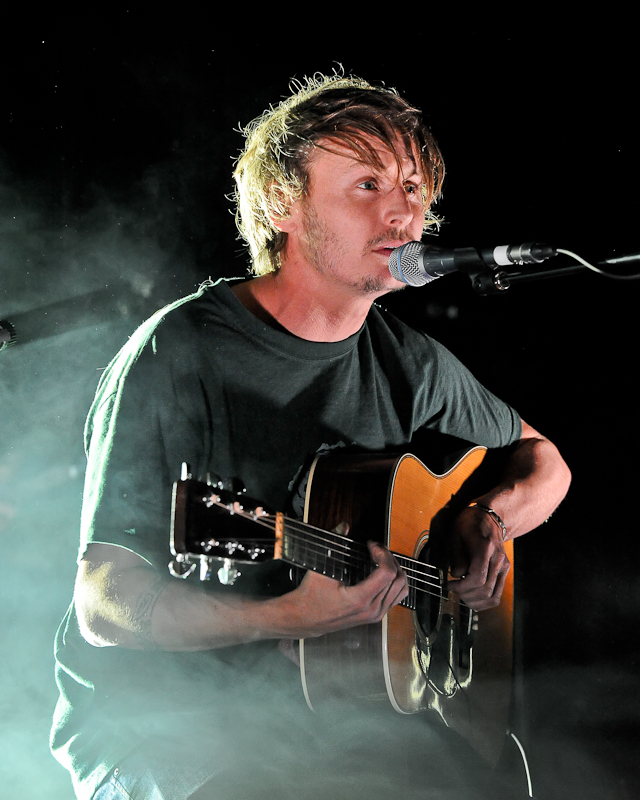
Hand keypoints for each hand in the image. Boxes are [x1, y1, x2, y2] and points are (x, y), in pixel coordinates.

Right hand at [283, 541, 408, 637]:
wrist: (307, 619)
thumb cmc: (312, 596)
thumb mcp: (320, 570)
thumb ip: (334, 546)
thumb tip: (344, 526)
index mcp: (360, 599)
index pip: (387, 573)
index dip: (383, 554)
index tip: (372, 545)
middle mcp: (372, 609)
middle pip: (398, 579)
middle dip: (389, 558)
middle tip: (376, 549)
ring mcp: (375, 615)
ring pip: (401, 589)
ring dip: (395, 569)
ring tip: (382, 558)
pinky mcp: (376, 616)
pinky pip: (397, 597)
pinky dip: (395, 581)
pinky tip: (383, 571)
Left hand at [446, 505, 509, 610]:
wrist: (489, 518)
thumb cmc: (469, 525)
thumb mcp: (455, 534)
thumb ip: (456, 556)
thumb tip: (457, 575)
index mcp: (486, 548)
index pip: (477, 578)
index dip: (461, 587)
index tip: (449, 585)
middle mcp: (498, 559)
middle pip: (485, 590)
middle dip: (466, 595)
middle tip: (453, 590)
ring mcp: (504, 567)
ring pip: (493, 597)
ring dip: (475, 602)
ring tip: (462, 595)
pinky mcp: (504, 572)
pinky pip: (497, 595)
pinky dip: (483, 601)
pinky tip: (471, 596)